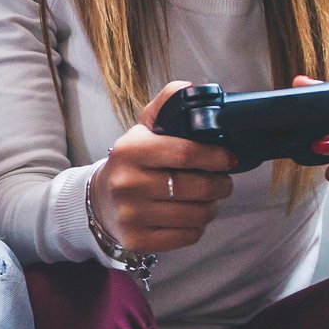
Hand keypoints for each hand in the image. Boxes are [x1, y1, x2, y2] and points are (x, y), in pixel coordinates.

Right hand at [91, 79, 238, 252]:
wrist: (99, 201)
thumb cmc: (132, 163)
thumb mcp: (143, 129)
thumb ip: (167, 105)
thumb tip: (192, 89)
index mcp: (130, 150)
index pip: (185, 153)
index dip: (215, 157)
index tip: (229, 159)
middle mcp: (127, 183)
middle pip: (196, 188)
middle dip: (221, 185)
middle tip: (223, 182)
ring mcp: (131, 214)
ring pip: (196, 215)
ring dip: (211, 207)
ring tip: (208, 200)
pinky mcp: (137, 239)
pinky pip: (187, 236)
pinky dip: (197, 227)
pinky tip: (190, 216)